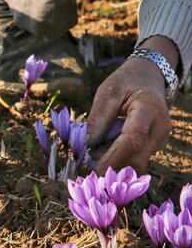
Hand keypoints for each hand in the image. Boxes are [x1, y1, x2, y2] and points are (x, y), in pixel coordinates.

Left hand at [86, 36, 177, 173]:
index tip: (95, 169)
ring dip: (116, 160)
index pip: (132, 141)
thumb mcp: (107, 94)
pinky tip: (107, 147)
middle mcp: (160, 127)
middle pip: (137, 157)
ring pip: (138, 160)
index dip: (113, 158)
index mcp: (149, 109)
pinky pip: (138, 156)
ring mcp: (161, 137)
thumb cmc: (125, 82)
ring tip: (97, 148)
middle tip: (89, 157)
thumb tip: (86, 146)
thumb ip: (98, 119)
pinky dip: (121, 156)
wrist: (147, 77)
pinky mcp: (156, 142)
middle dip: (112, 162)